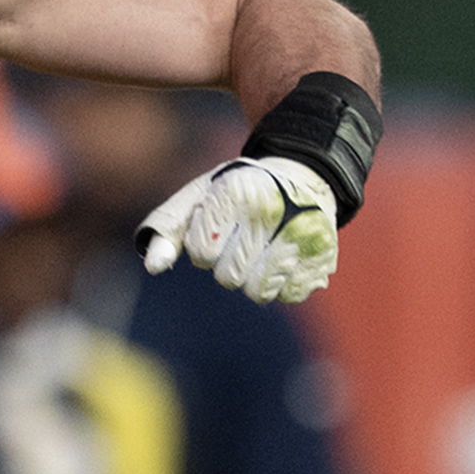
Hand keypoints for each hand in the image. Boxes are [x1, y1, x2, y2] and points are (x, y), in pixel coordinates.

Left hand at [140, 156, 339, 304]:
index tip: (219, 225)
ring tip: (263, 250)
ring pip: (258, 292)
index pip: (202, 252)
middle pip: (229, 277)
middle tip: (243, 238)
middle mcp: (273, 212)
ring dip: (253, 278)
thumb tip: (153, 266)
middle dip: (228, 264)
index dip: (204, 244)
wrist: (303, 178)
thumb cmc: (240, 192)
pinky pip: (287, 295)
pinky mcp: (321, 258)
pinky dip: (282, 283)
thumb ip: (168, 227)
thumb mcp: (199, 197)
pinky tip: (286, 256)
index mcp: (236, 192)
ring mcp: (301, 236)